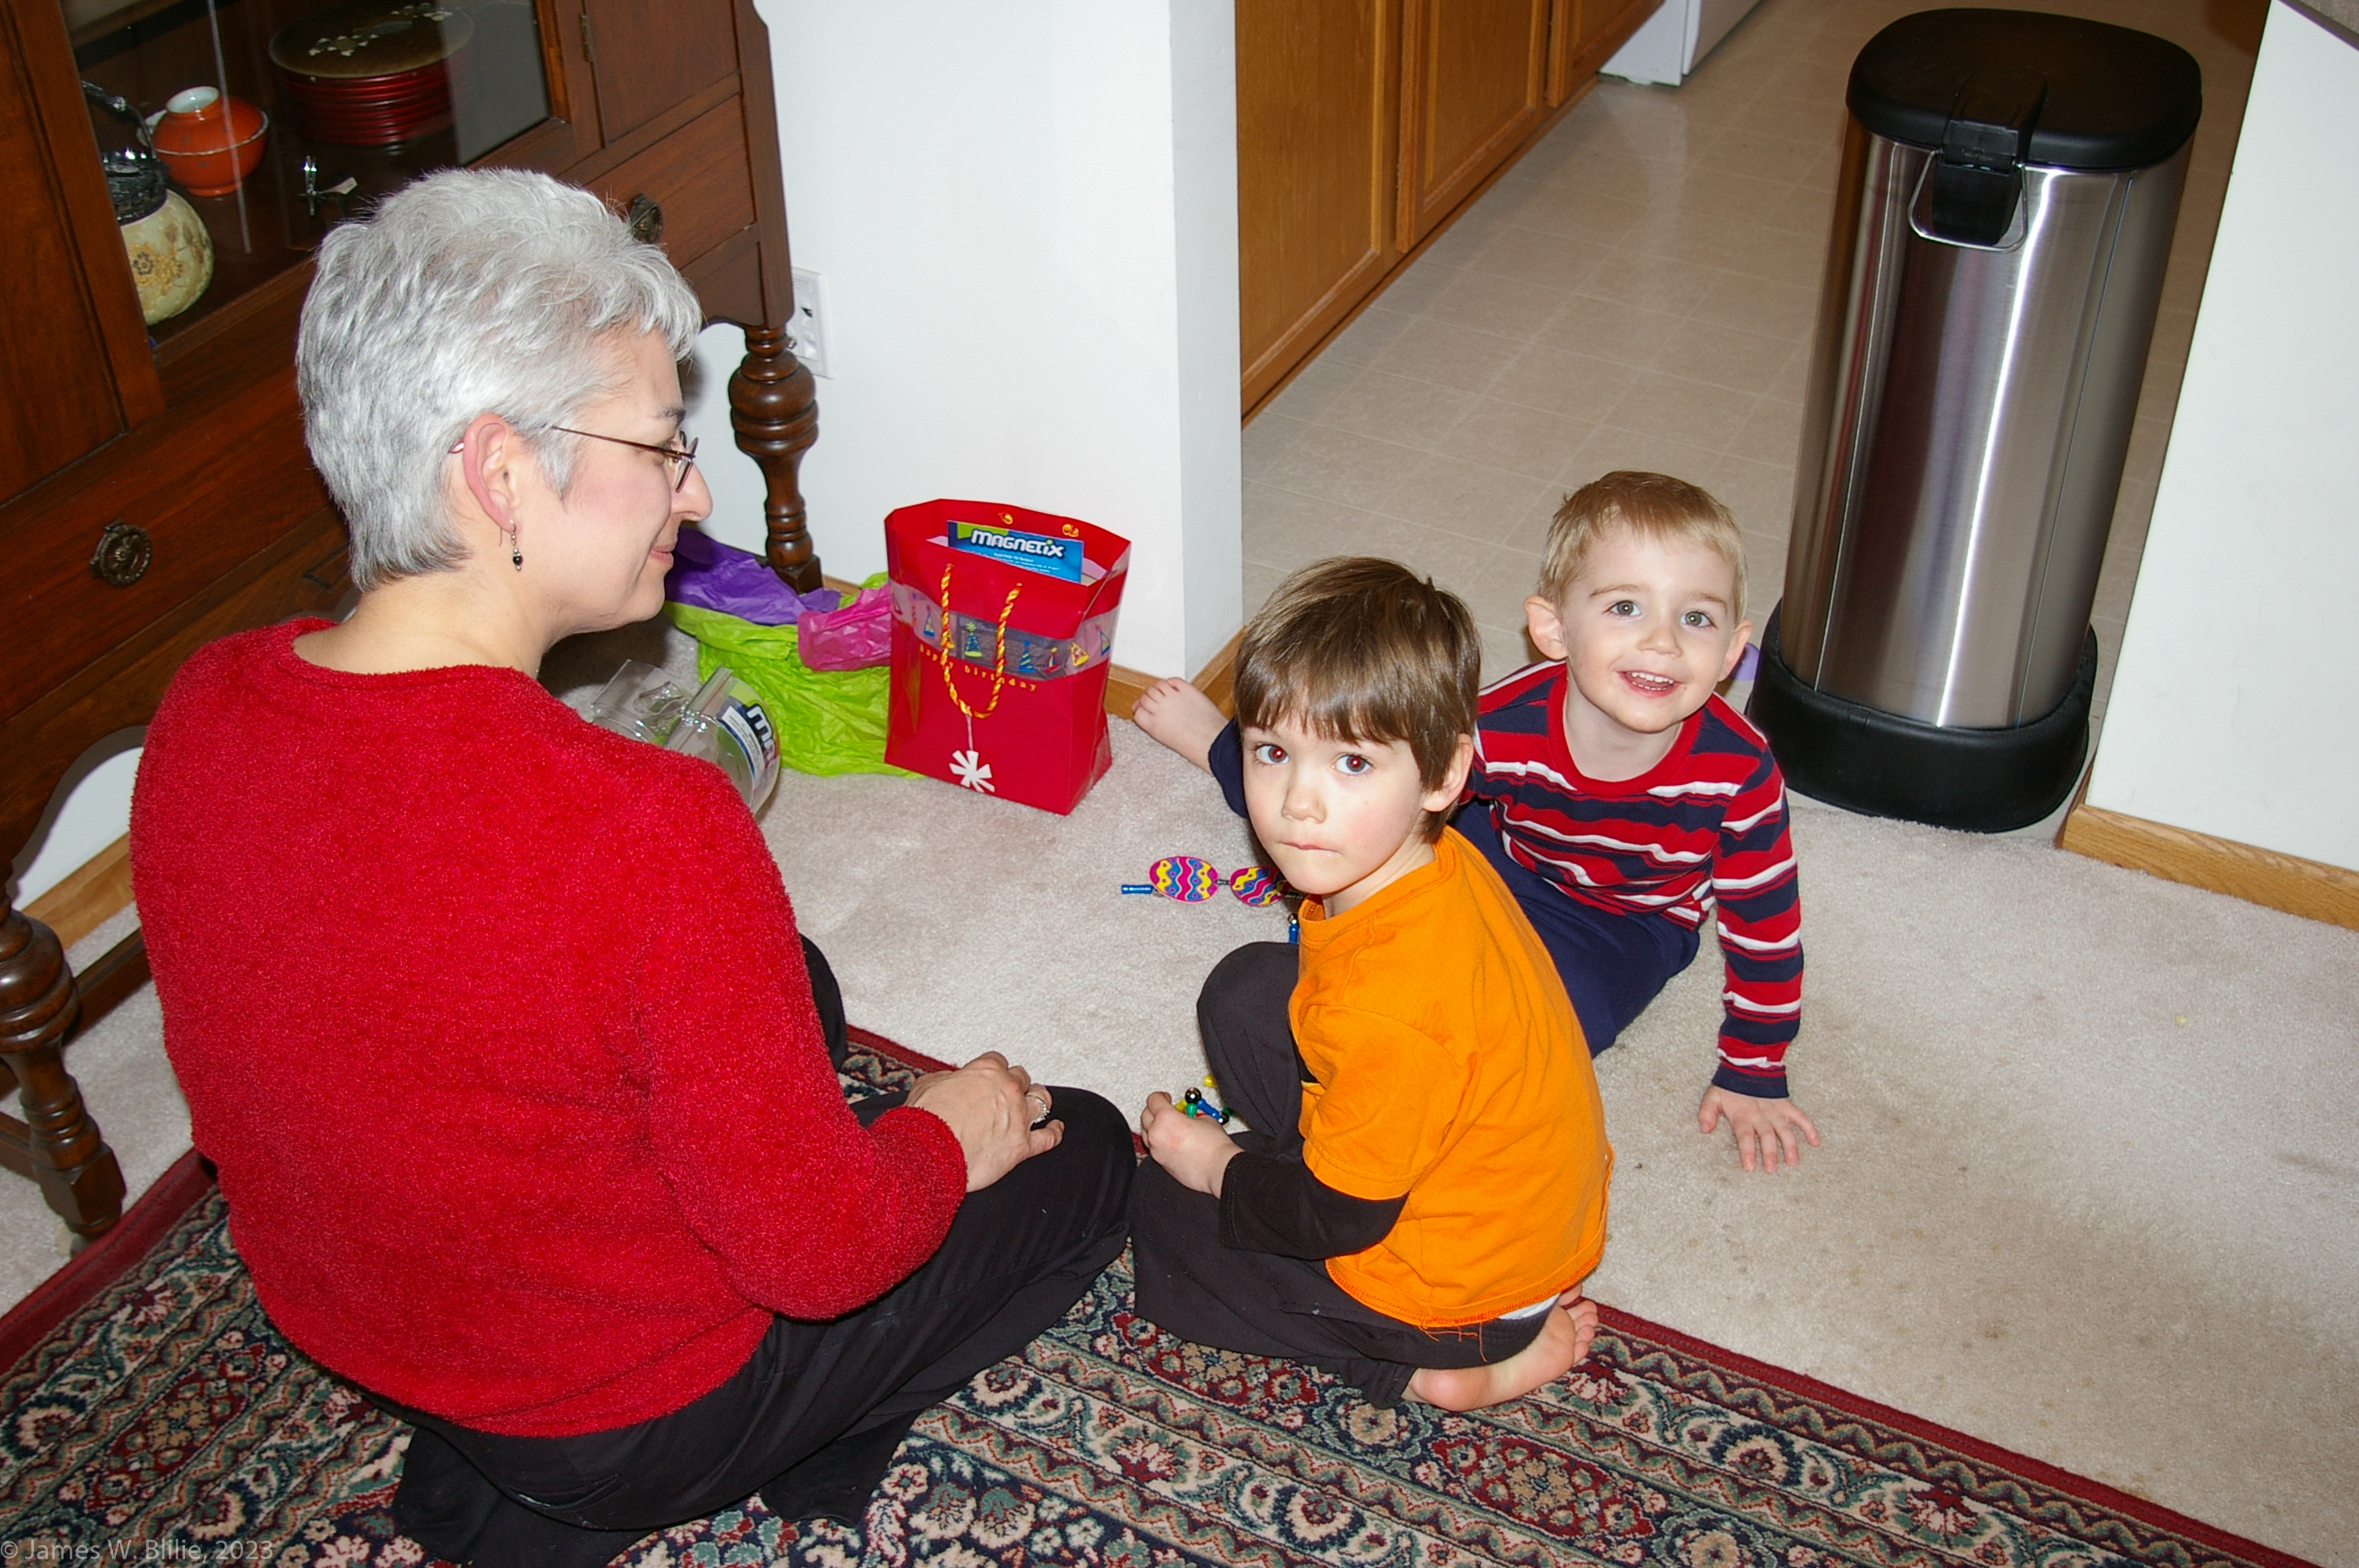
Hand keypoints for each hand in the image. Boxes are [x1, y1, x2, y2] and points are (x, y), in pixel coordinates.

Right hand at [904, 1051, 1062, 1192]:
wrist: (927, 1152)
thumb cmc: (925, 1120)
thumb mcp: (928, 1085)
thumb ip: (947, 1079)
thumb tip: (952, 1081)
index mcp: (987, 1070)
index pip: (998, 1061)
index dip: (992, 1070)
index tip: (988, 1078)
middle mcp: (1008, 1089)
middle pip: (1021, 1078)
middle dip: (1014, 1084)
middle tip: (1007, 1092)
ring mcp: (1019, 1117)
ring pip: (1041, 1101)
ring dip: (1038, 1100)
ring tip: (1037, 1102)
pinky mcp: (1022, 1146)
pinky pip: (1049, 1137)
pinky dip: (1055, 1132)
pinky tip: (1057, 1129)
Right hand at [1130, 678, 1226, 771]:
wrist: (1212, 742)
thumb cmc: (1193, 745)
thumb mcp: (1165, 740)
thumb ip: (1155, 724)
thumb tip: (1149, 712)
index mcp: (1153, 725)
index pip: (1137, 711)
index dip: (1139, 708)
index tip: (1142, 707)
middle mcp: (1161, 710)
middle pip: (1145, 696)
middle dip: (1148, 697)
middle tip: (1155, 700)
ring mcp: (1174, 698)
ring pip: (1157, 685)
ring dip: (1158, 687)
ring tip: (1165, 693)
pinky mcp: (1187, 690)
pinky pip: (1174, 680)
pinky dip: (1172, 682)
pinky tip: (1175, 688)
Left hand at [1140, 1091, 1241, 1196]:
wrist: (1218, 1169)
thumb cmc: (1214, 1147)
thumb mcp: (1205, 1119)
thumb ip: (1192, 1114)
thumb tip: (1190, 1117)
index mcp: (1166, 1118)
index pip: (1153, 1099)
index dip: (1161, 1096)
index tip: (1166, 1098)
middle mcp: (1157, 1134)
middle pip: (1146, 1115)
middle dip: (1155, 1110)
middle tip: (1167, 1110)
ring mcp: (1156, 1150)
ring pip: (1146, 1133)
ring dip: (1154, 1126)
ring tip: (1168, 1126)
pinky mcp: (1160, 1163)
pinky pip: (1154, 1148)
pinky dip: (1159, 1142)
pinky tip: (1171, 1141)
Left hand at [1697, 1086, 1819, 1172]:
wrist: (1746, 1066)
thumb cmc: (1729, 1086)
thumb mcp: (1712, 1097)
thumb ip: (1707, 1112)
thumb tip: (1704, 1129)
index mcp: (1742, 1115)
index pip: (1744, 1136)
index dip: (1747, 1151)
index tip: (1750, 1167)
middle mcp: (1760, 1115)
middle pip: (1766, 1136)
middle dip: (1769, 1153)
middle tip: (1772, 1169)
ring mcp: (1775, 1111)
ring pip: (1784, 1130)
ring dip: (1790, 1146)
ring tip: (1793, 1162)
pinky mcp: (1785, 1105)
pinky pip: (1800, 1116)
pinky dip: (1809, 1128)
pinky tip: (1816, 1141)